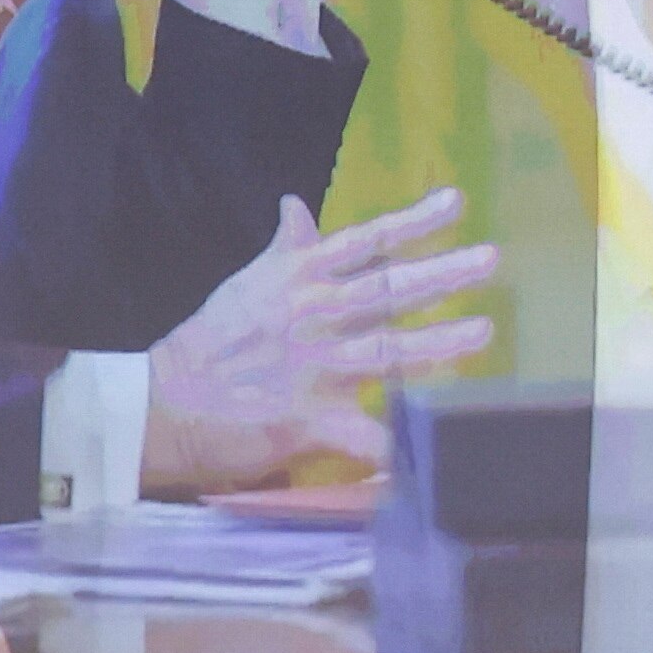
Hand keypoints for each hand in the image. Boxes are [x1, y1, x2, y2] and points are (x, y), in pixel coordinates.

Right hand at [142, 188, 497, 497]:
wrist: (163, 403)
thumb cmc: (207, 344)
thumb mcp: (246, 285)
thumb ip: (286, 251)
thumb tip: (296, 204)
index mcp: (299, 282)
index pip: (365, 242)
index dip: (412, 221)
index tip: (455, 203)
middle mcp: (312, 318)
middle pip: (386, 290)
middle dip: (441, 274)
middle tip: (489, 260)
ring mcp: (313, 369)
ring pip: (386, 350)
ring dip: (438, 343)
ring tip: (482, 332)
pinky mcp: (308, 419)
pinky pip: (363, 436)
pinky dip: (395, 446)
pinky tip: (430, 448)